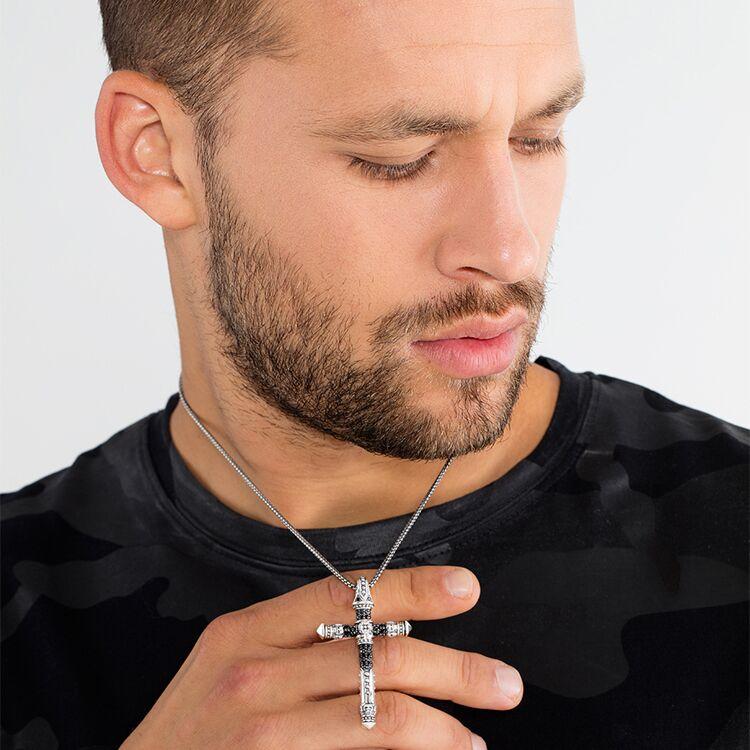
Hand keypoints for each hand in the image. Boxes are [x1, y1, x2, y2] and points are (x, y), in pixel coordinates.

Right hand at [120, 565, 522, 748]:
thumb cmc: (192, 727)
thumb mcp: (229, 662)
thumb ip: (295, 640)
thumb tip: (385, 633)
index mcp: (248, 629)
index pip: (346, 595)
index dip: (413, 588)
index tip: (466, 588)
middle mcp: (256, 672)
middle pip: (381, 656)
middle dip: (456, 668)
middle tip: (504, 682)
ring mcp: (264, 729)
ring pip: (384, 715)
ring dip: (444, 726)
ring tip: (474, 737)